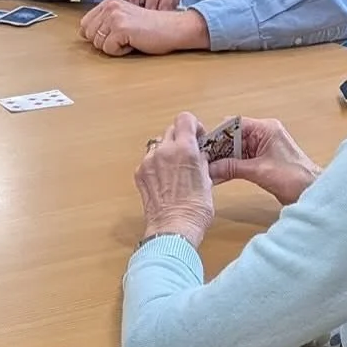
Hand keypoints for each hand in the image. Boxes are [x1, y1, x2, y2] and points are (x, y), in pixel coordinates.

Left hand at [79, 0, 209, 55]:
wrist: (173, 28)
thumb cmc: (151, 28)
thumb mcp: (123, 21)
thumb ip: (103, 24)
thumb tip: (81, 32)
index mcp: (109, 2)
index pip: (85, 25)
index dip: (99, 36)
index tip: (119, 33)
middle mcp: (110, 6)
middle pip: (89, 36)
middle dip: (106, 42)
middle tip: (127, 36)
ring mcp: (115, 16)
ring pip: (98, 44)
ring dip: (115, 47)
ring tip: (132, 38)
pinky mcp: (121, 27)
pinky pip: (109, 49)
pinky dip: (121, 51)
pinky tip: (135, 41)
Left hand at [135, 112, 214, 248]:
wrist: (173, 227)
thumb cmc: (195, 208)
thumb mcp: (207, 179)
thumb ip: (200, 160)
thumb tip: (199, 153)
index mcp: (184, 149)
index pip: (184, 119)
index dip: (192, 125)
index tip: (197, 136)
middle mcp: (164, 151)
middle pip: (171, 130)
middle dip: (180, 138)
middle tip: (188, 154)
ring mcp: (148, 162)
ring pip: (158, 145)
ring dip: (167, 151)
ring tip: (176, 169)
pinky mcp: (139, 174)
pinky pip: (148, 160)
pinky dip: (156, 165)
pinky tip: (165, 180)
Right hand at [208, 117, 320, 205]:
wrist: (312, 193)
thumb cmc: (295, 178)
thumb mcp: (259, 171)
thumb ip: (232, 168)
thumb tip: (210, 169)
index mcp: (266, 129)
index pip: (233, 124)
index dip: (217, 134)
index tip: (203, 146)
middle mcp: (263, 135)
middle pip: (232, 137)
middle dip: (217, 149)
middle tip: (202, 161)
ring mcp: (262, 148)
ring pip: (234, 150)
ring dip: (222, 160)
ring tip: (207, 170)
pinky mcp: (261, 161)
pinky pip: (240, 160)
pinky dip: (230, 167)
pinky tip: (218, 176)